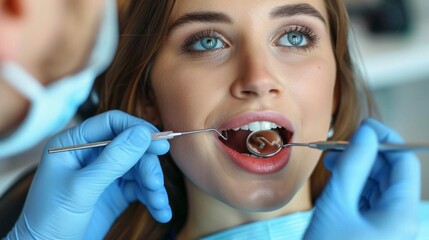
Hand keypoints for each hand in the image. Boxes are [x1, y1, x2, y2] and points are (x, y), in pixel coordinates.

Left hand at [7, 110, 170, 239]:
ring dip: (152, 185)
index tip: (159, 143)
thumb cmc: (50, 219)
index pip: (111, 123)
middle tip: (155, 182)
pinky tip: (161, 211)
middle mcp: (91, 154)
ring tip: (159, 202)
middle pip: (131, 147)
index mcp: (74, 144)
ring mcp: (105, 174)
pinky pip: (140, 188)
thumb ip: (113, 160)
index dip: (137, 129)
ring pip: (139, 168)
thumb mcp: (82, 188)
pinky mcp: (115, 193)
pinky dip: (152, 198)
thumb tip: (143, 134)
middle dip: (147, 165)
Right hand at [305, 119, 420, 239]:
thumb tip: (365, 133)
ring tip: (331, 159)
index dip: (385, 139)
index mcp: (400, 214)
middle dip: (365, 154)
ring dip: (356, 168)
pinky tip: (335, 176)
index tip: (363, 126)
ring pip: (377, 186)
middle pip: (390, 173)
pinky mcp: (369, 230)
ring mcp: (384, 226)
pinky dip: (351, 185)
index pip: (405, 163)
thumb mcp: (336, 203)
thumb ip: (353, 165)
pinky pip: (367, 199)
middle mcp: (398, 219)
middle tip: (338, 144)